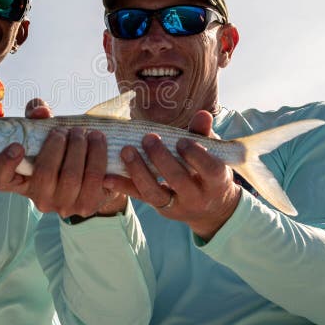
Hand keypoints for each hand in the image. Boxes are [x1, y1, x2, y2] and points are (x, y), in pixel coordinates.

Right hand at [0, 100, 126, 218]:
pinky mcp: (88, 205)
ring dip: (80, 148)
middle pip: (45, 174)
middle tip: (68, 130)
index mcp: (22, 182)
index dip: (5, 165)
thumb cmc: (61, 151)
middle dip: (58, 145)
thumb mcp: (45, 132)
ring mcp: (64, 206)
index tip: (17, 145)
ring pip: (71, 177)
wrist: (94, 176)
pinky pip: (94, 179)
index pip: (2, 181)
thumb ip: (37, 116)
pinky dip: (98, 155)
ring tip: (86, 133)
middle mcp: (40, 199)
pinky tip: (99, 141)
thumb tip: (40, 111)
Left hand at [104, 110, 240, 240]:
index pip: (209, 169)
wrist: (212, 210)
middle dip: (162, 159)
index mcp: (217, 182)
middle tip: (148, 139)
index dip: (196, 155)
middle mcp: (197, 197)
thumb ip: (204, 135)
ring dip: (138, 171)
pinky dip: (122, 187)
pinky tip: (107, 176)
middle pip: (178, 180)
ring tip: (126, 150)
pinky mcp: (159, 208)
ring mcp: (176, 206)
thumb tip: (203, 114)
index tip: (181, 141)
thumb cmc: (210, 171)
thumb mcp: (214, 154)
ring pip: (155, 193)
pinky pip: (139, 197)